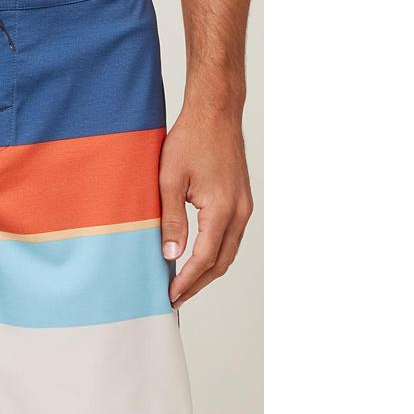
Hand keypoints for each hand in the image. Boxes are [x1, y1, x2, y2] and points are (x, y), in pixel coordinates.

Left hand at [159, 107, 252, 306]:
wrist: (216, 113)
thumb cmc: (190, 140)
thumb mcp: (170, 181)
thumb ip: (171, 221)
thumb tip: (171, 256)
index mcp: (222, 209)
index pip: (204, 258)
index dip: (187, 281)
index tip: (170, 296)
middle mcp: (239, 212)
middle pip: (221, 263)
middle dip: (197, 285)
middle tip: (174, 299)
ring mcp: (244, 207)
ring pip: (228, 253)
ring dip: (207, 273)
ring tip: (183, 286)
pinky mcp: (241, 202)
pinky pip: (231, 238)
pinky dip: (215, 255)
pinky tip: (197, 260)